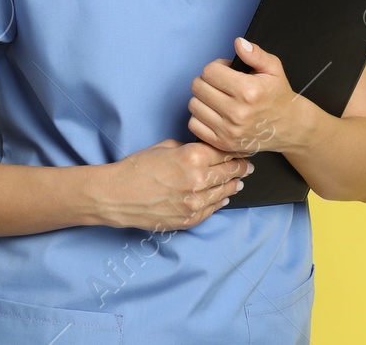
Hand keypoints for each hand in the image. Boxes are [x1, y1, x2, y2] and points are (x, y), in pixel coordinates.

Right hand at [92, 139, 252, 231]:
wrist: (118, 195)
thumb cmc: (137, 167)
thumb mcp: (165, 146)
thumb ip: (190, 149)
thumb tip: (206, 151)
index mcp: (194, 157)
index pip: (226, 152)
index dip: (237, 150)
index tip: (243, 150)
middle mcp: (199, 180)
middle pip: (231, 172)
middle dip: (241, 167)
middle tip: (248, 165)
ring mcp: (196, 202)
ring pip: (225, 192)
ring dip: (233, 185)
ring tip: (239, 181)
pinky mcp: (190, 219)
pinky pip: (213, 209)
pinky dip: (220, 201)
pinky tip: (223, 197)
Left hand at [188, 37, 311, 155]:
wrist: (289, 127)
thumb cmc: (278, 96)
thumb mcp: (273, 69)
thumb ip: (255, 53)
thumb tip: (238, 43)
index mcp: (248, 91)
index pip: (210, 71)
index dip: (216, 67)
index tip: (225, 71)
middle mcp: (237, 112)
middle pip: (198, 87)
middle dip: (206, 80)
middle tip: (220, 83)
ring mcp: (229, 130)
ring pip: (194, 105)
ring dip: (202, 98)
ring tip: (217, 98)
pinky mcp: (223, 143)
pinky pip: (194, 125)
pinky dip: (200, 117)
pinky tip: (213, 113)